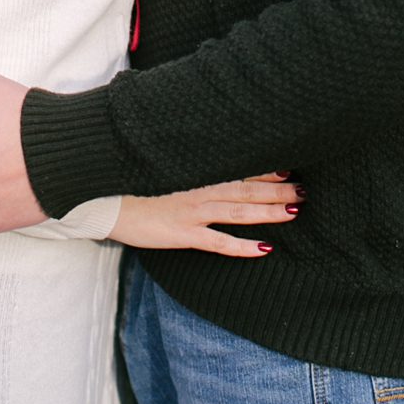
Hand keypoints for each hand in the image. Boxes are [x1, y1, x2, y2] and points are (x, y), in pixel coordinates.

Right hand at [109, 171, 300, 256]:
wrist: (99, 197)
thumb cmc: (125, 178)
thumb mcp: (153, 163)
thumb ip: (178, 159)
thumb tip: (198, 154)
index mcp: (193, 170)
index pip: (236, 168)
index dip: (263, 168)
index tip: (288, 165)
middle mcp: (197, 189)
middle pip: (245, 189)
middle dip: (276, 189)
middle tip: (304, 189)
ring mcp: (191, 212)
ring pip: (238, 212)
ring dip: (268, 211)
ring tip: (294, 210)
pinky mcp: (182, 234)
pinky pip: (218, 242)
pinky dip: (242, 246)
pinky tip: (264, 249)